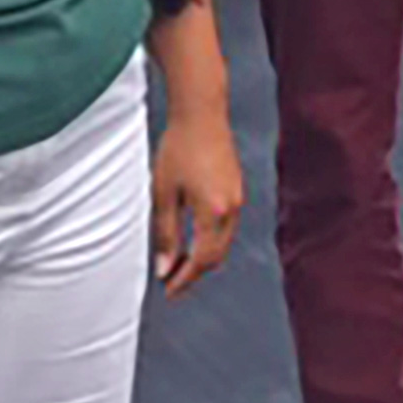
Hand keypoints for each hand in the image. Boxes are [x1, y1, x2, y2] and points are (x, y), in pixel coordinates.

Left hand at [151, 109, 244, 296]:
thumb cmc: (179, 148)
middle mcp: (231, 207)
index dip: (185, 279)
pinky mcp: (237, 187)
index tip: (169, 290)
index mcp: (213, 211)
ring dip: (204, 256)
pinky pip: (227, 226)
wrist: (201, 112)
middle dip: (195, 273)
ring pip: (224, 241)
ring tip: (179, 262)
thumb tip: (165, 267)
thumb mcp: (165, 194)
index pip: (202, 259)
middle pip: (217, 255)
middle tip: (172, 282)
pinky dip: (211, 239)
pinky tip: (193, 236)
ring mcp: (238, 196)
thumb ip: (167, 234)